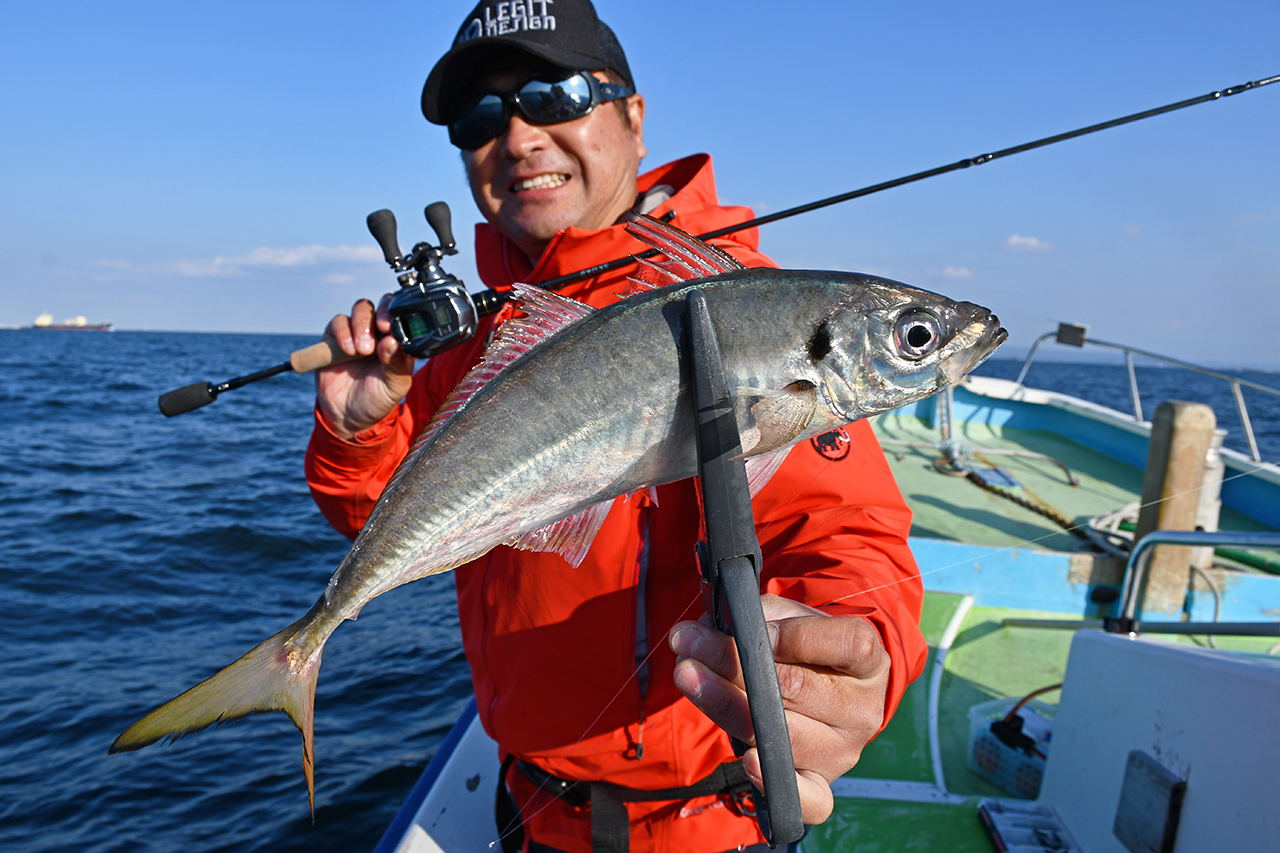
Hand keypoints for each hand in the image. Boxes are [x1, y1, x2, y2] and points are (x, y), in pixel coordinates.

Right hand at [316, 296, 415, 438]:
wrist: (347, 416)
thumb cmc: (377, 399)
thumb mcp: (394, 387)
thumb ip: (397, 365)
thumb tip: (393, 341)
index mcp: (399, 341)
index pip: (402, 316)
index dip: (399, 315)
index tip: (393, 326)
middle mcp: (379, 333)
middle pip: (382, 305)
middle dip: (381, 314)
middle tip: (381, 329)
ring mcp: (357, 332)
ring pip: (361, 309)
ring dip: (362, 325)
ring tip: (361, 350)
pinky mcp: (335, 337)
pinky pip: (338, 322)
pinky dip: (343, 332)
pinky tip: (348, 350)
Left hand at [668, 594, 889, 824]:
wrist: (825, 692)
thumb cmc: (807, 649)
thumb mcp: (796, 619)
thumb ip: (767, 616)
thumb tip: (723, 626)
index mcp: (869, 663)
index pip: (847, 644)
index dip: (795, 636)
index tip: (750, 627)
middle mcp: (861, 711)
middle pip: (798, 688)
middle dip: (732, 660)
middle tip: (688, 641)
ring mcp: (842, 752)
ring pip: (782, 735)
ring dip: (724, 703)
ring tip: (687, 676)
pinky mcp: (820, 782)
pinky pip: (807, 800)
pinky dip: (775, 782)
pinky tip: (746, 761)